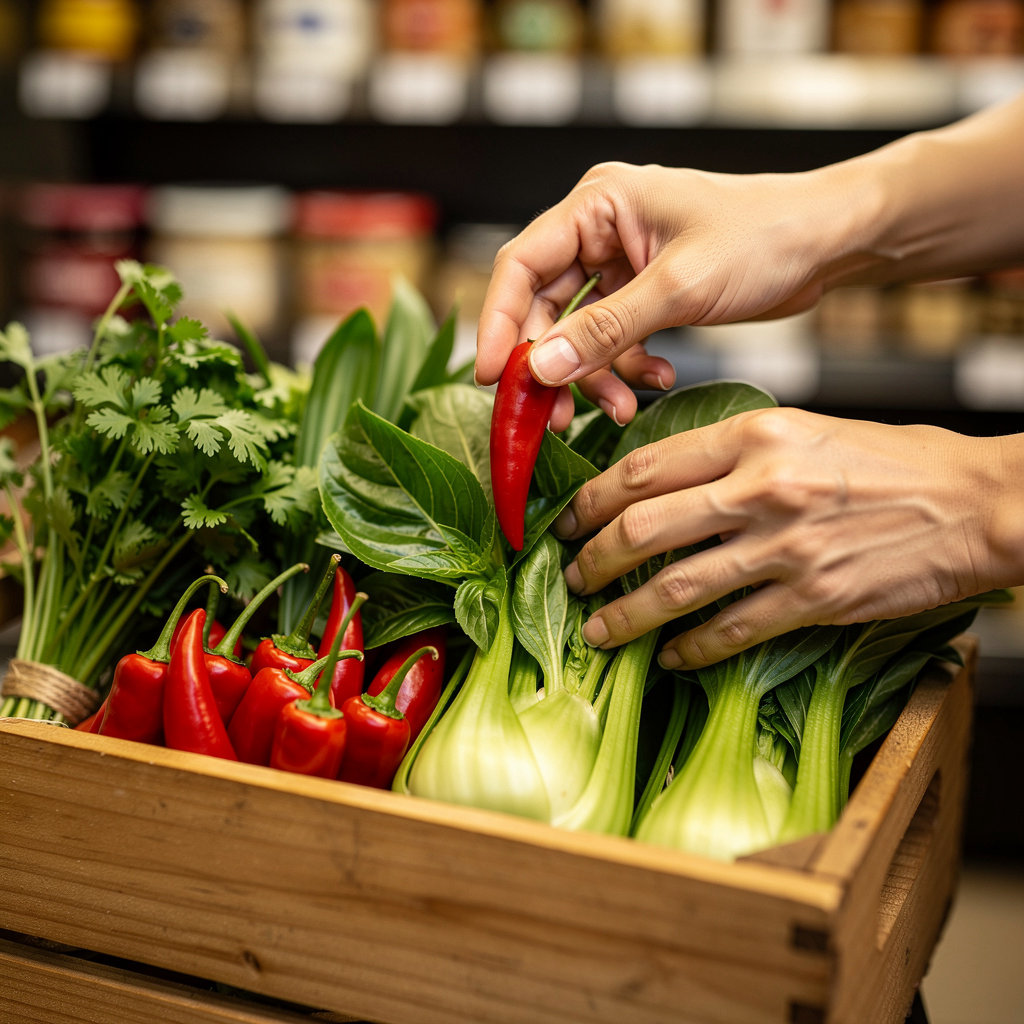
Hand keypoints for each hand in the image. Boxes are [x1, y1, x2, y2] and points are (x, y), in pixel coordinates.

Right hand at [476, 160, 868, 431]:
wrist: (827, 242)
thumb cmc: (764, 236)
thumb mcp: (680, 287)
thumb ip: (605, 330)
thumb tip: (538, 368)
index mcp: (598, 204)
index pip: (521, 264)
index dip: (499, 323)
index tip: (492, 378)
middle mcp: (600, 230)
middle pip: (545, 307)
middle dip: (554, 364)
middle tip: (556, 416)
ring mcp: (621, 264)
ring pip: (578, 332)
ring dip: (595, 375)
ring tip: (620, 409)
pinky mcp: (644, 293)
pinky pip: (614, 340)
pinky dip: (628, 368)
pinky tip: (658, 381)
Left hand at [554, 407, 1023, 667]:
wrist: (979, 504)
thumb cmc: (898, 461)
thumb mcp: (806, 429)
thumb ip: (736, 452)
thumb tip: (669, 481)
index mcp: (755, 432)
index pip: (645, 467)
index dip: (592, 499)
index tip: (570, 519)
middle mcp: (761, 487)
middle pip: (643, 529)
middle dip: (593, 560)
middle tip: (573, 577)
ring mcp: (785, 546)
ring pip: (675, 588)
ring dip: (626, 615)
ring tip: (599, 631)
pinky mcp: (814, 597)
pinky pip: (731, 631)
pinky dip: (692, 649)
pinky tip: (671, 657)